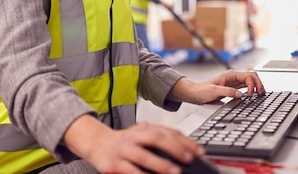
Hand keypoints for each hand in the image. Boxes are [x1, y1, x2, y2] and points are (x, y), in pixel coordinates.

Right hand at [67, 117, 203, 173]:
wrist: (98, 144)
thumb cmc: (126, 143)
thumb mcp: (142, 136)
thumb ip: (161, 141)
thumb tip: (186, 152)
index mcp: (145, 128)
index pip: (168, 131)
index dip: (185, 141)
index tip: (199, 151)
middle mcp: (134, 136)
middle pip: (156, 138)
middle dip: (174, 148)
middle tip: (189, 158)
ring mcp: (124, 150)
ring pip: (143, 155)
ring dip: (161, 164)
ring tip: (175, 172)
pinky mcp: (114, 164)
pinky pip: (130, 171)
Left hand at [168, 70, 264, 104]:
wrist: (196, 93)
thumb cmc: (202, 90)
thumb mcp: (214, 91)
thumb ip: (227, 92)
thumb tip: (240, 94)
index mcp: (230, 75)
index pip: (247, 76)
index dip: (252, 85)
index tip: (250, 95)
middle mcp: (234, 77)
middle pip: (252, 76)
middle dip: (258, 84)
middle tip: (260, 94)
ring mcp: (235, 82)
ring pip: (251, 81)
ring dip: (257, 86)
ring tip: (260, 95)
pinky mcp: (234, 88)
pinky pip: (247, 86)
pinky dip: (253, 90)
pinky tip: (254, 96)